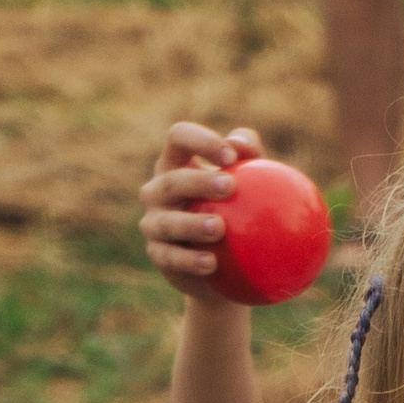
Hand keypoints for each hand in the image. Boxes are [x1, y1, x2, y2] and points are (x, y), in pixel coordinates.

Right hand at [140, 118, 260, 293]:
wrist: (224, 264)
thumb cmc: (237, 209)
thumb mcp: (249, 181)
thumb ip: (250, 157)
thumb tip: (244, 145)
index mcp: (176, 163)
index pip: (179, 138)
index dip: (201, 141)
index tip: (231, 157)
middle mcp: (158, 190)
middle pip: (172, 181)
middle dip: (198, 182)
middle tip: (229, 186)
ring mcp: (153, 223)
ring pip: (167, 222)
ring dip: (191, 224)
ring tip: (219, 228)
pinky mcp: (158, 254)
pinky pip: (170, 258)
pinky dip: (189, 261)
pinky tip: (211, 263)